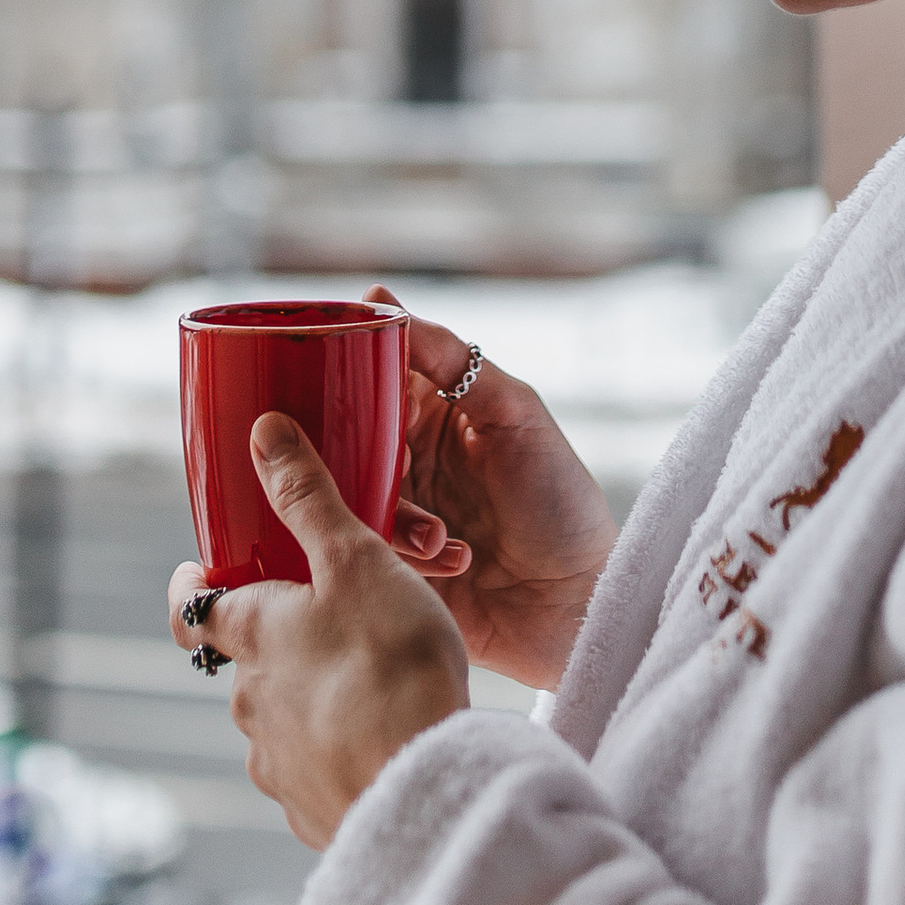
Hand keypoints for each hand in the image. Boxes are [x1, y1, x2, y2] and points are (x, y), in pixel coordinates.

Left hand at [166, 412, 467, 848]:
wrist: (425, 785)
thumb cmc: (392, 663)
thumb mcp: (356, 561)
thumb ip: (309, 498)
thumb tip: (263, 432)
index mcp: (251, 635)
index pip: (191, 609)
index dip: (190, 589)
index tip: (195, 573)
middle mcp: (248, 703)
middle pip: (248, 664)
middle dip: (281, 643)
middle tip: (333, 621)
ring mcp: (276, 764)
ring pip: (282, 721)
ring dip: (312, 703)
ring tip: (370, 689)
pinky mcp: (311, 812)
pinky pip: (315, 774)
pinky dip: (337, 755)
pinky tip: (380, 746)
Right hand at [369, 291, 615, 691]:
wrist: (579, 605)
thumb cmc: (561, 501)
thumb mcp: (515, 413)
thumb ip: (453, 359)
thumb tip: (381, 299)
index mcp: (435, 409)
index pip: (370, 377)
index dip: (347, 376)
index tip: (325, 379)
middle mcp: (408, 457)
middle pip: (345, 438)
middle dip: (360, 456)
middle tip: (394, 473)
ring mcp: (397, 512)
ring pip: (348, 493)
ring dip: (393, 514)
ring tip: (438, 536)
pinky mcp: (390, 566)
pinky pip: (362, 546)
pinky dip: (405, 553)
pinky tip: (453, 561)